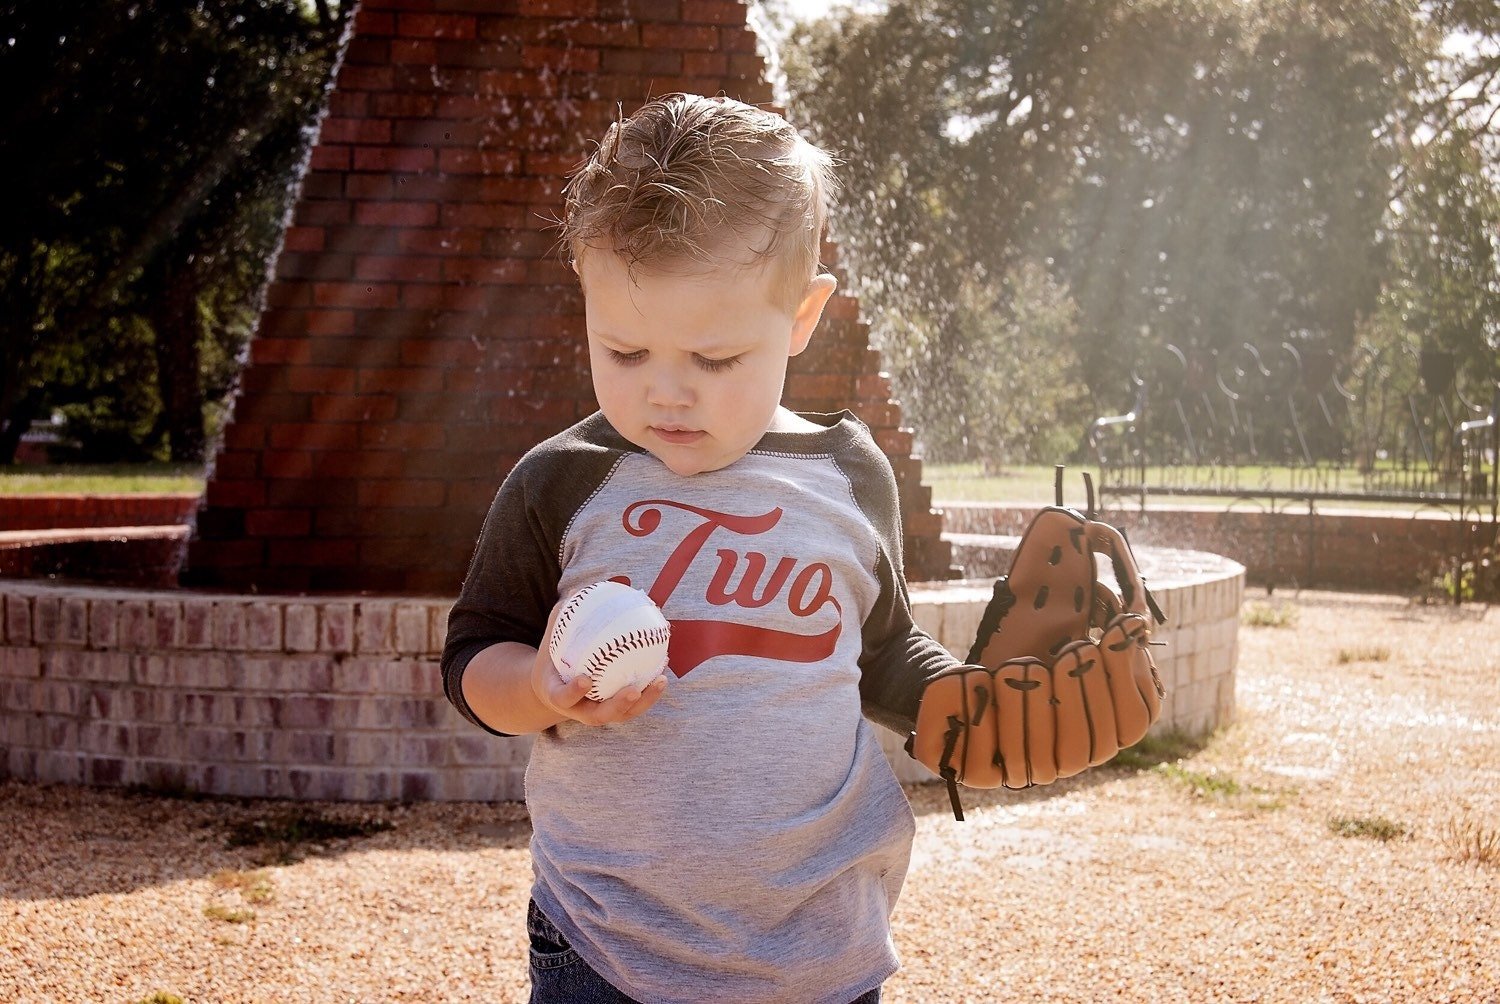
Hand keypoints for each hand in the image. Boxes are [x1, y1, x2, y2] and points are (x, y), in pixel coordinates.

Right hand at [529, 601, 669, 726]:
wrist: (555, 691)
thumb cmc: (554, 662)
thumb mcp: (551, 643)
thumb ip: (561, 620)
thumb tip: (576, 592)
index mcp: (558, 696)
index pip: (564, 698)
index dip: (574, 691)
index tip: (585, 679)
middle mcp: (579, 711)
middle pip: (599, 716)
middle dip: (618, 705)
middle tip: (632, 690)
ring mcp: (599, 713)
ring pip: (623, 715)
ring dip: (644, 700)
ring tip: (660, 680)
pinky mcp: (616, 712)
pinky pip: (635, 706)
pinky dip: (650, 692)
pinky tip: (663, 671)